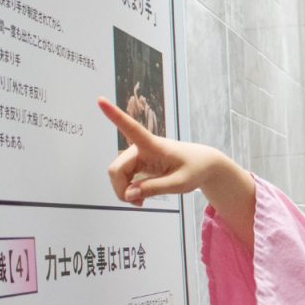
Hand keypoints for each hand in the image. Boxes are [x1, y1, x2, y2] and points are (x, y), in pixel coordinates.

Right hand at [98, 96, 225, 204]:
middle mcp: (141, 147)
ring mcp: (137, 155)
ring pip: (117, 175)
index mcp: (154, 145)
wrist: (203, 164)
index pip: (132, 128)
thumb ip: (154, 189)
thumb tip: (129, 194)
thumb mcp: (180, 183)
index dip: (115, 115)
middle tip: (138, 204)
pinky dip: (128, 190)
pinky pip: (123, 178)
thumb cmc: (195, 169)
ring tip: (141, 201)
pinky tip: (139, 197)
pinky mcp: (137, 163)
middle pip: (116, 169)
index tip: (101, 100)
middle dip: (121, 189)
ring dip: (125, 191)